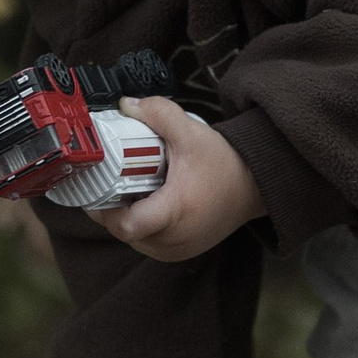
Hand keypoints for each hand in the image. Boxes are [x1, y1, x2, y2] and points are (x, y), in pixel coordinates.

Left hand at [87, 99, 263, 263]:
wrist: (255, 186)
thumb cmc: (225, 164)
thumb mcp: (191, 133)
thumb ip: (159, 113)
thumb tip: (126, 105)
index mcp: (176, 212)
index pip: (126, 224)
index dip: (106, 207)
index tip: (103, 184)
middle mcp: (174, 239)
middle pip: (123, 230)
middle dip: (112, 206)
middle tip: (109, 179)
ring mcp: (176, 250)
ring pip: (132, 239)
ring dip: (124, 216)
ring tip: (125, 189)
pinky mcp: (178, 253)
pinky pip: (146, 242)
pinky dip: (139, 224)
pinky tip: (140, 202)